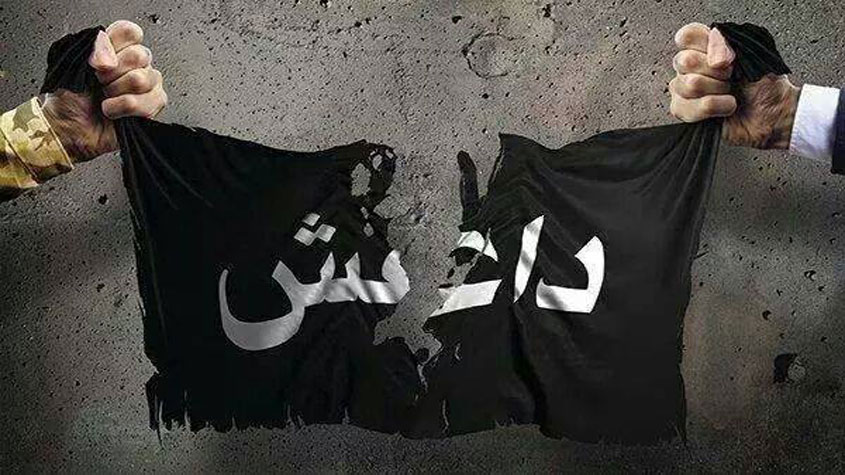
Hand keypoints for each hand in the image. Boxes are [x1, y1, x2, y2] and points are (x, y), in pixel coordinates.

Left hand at [40, 20, 167, 162]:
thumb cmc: (68, 99)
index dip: (114, 45)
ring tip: (106, 99)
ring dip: (116, 93)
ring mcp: (148, 85)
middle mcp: (135, 65)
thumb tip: (110, 61)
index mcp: (116, 49)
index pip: (130, 32)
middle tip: (99, 83)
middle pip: (140, 55)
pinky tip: (114, 112)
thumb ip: (93, 49)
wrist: (69, 129)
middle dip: (112, 74)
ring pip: (143, 79)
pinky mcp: (154, 106)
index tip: (96, 63)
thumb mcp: (72, 63)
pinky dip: (123, 108)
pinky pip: (148, 102)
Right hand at [669, 23, 799, 148]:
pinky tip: (723, 108)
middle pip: (685, 60)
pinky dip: (714, 108)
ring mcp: (685, 89)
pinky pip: (688, 107)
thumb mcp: (754, 54)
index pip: (688, 36)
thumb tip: (714, 60)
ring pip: (689, 84)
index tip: (728, 59)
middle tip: (731, 77)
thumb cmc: (766, 86)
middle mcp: (693, 67)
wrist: (772, 115)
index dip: (707, 46)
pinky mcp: (684, 111)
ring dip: (717, 91)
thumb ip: (729, 45)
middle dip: (717, 72)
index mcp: (707, 47)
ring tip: (728, 93)